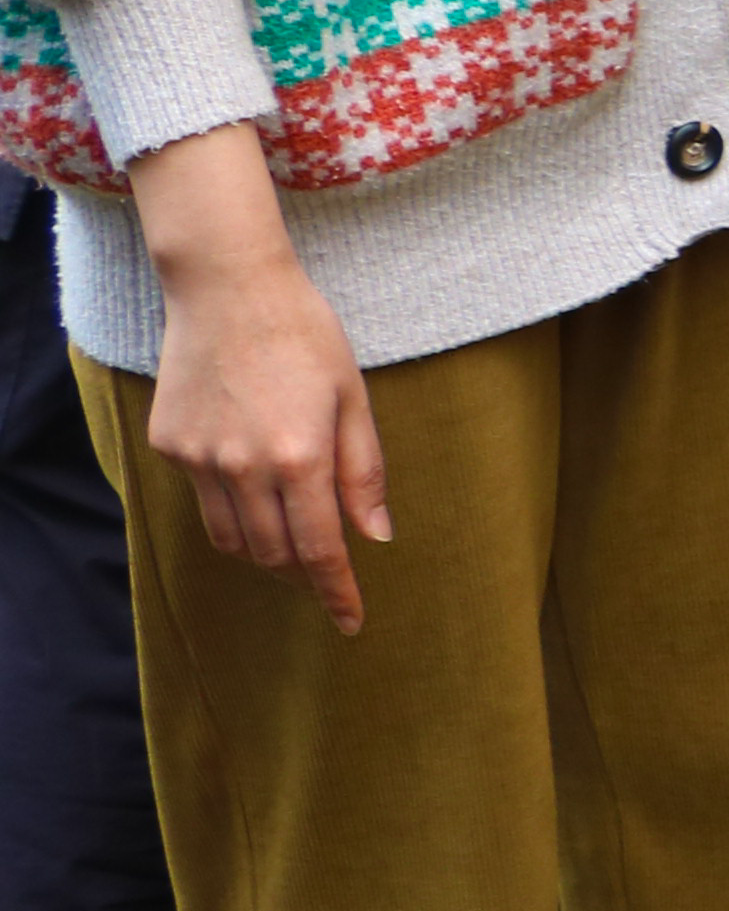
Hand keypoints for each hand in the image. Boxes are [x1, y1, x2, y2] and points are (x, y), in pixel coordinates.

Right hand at [131, 126, 383, 631]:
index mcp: (299, 456)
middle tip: (328, 575)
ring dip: (266, 552)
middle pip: (273, 554)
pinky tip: (254, 485)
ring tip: (294, 543)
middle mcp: (243, 465)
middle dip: (304, 574)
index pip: (321, 550)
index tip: (352, 623)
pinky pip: (203, 498)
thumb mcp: (354, 399)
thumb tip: (377, 538)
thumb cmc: (306, 336)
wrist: (228, 288)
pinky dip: (233, 509)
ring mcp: (199, 457)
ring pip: (232, 538)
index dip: (337, 592)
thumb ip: (364, 473)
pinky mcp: (169, 443)